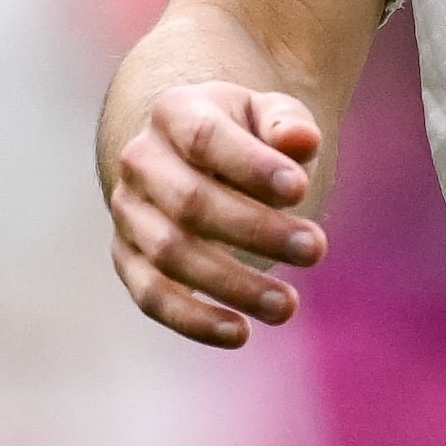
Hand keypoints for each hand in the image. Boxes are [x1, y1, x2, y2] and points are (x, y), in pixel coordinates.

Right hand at [103, 81, 329, 344]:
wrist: (197, 156)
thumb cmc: (247, 135)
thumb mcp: (270, 115)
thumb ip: (288, 123)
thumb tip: (302, 141)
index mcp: (174, 111)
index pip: (206, 138)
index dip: (251, 166)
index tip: (301, 189)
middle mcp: (141, 161)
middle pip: (191, 202)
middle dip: (256, 230)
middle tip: (316, 250)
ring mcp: (129, 212)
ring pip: (172, 255)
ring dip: (231, 284)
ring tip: (288, 305)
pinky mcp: (129, 258)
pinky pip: (151, 296)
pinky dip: (193, 320)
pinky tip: (242, 334)